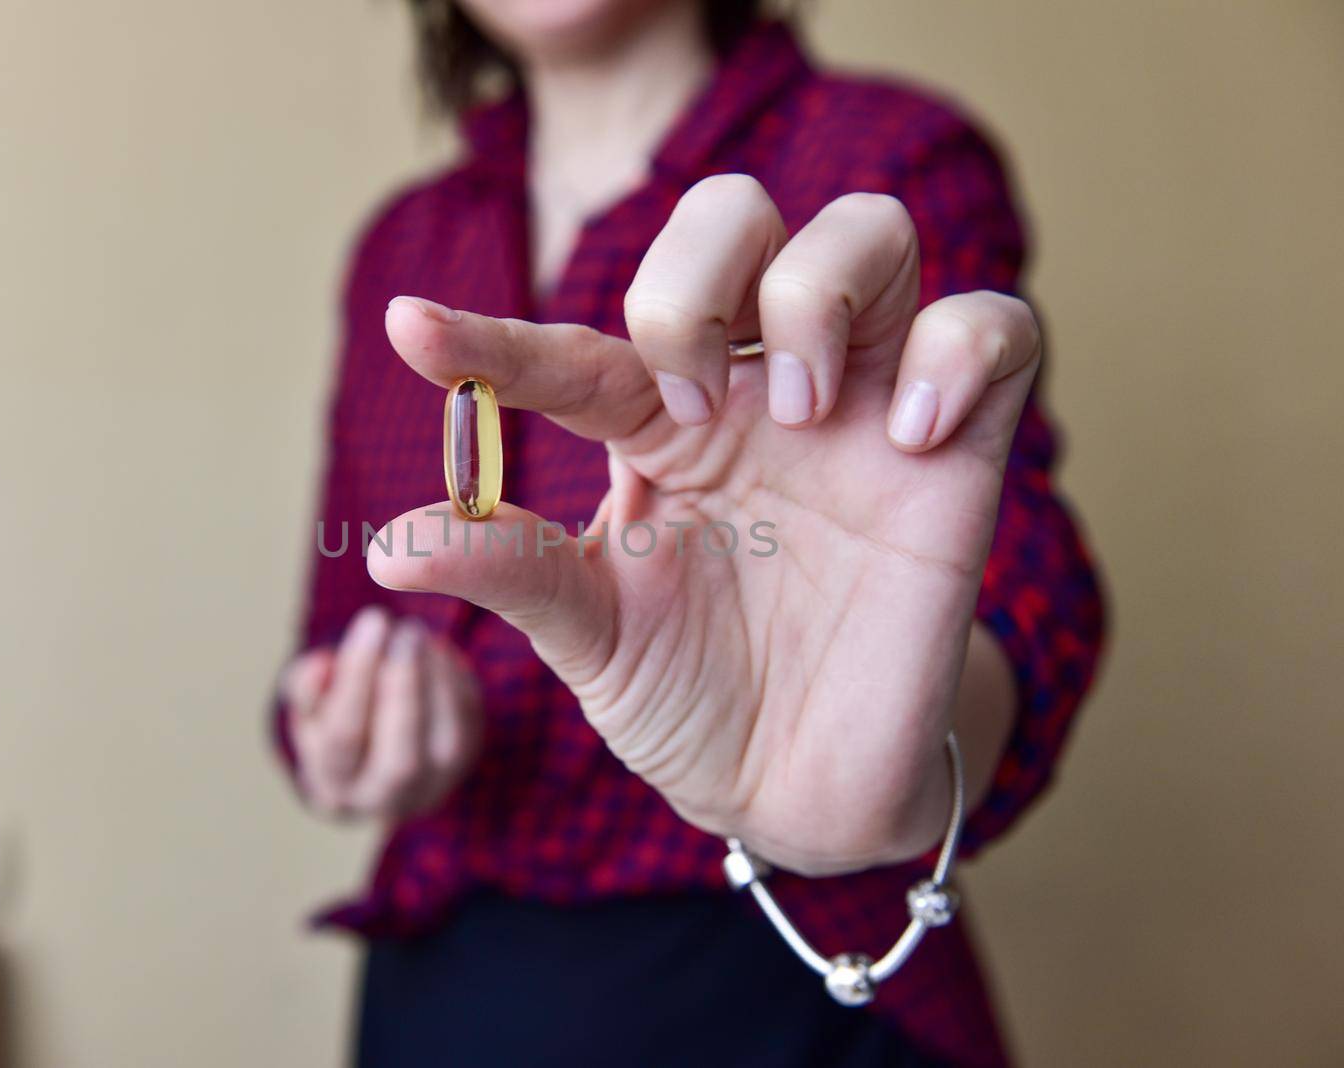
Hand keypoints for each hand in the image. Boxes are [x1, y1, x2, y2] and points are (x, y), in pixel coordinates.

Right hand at [282, 606, 482, 820]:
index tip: (372, 620)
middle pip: (400, 760)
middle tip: (406, 629)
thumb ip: (307, 685)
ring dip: (438, 683)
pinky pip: (471, 730)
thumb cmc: (334, 718)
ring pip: (446, 748)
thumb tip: (322, 664)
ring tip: (420, 633)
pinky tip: (439, 649)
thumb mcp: (309, 703)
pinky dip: (457, 685)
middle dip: (405, 688)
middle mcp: (384, 802)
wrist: (372, 755)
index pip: (344, 738)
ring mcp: (430, 791)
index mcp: (334, 790)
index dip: (358, 678)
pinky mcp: (464, 769)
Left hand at [370, 181, 1035, 874]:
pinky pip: (998, 331)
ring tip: (794, 413)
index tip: (411, 333)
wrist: (799, 791)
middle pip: (738, 215)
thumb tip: (386, 544)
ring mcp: (862, 413)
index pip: (576, 346)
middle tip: (686, 401)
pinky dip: (958, 349)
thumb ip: (510, 571)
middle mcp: (756, 393)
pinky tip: (907, 438)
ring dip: (817, 292)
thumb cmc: (690, 699)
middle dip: (694, 275)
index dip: (492, 335)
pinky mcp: (960, 458)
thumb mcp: (589, 637)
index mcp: (656, 424)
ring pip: (871, 234)